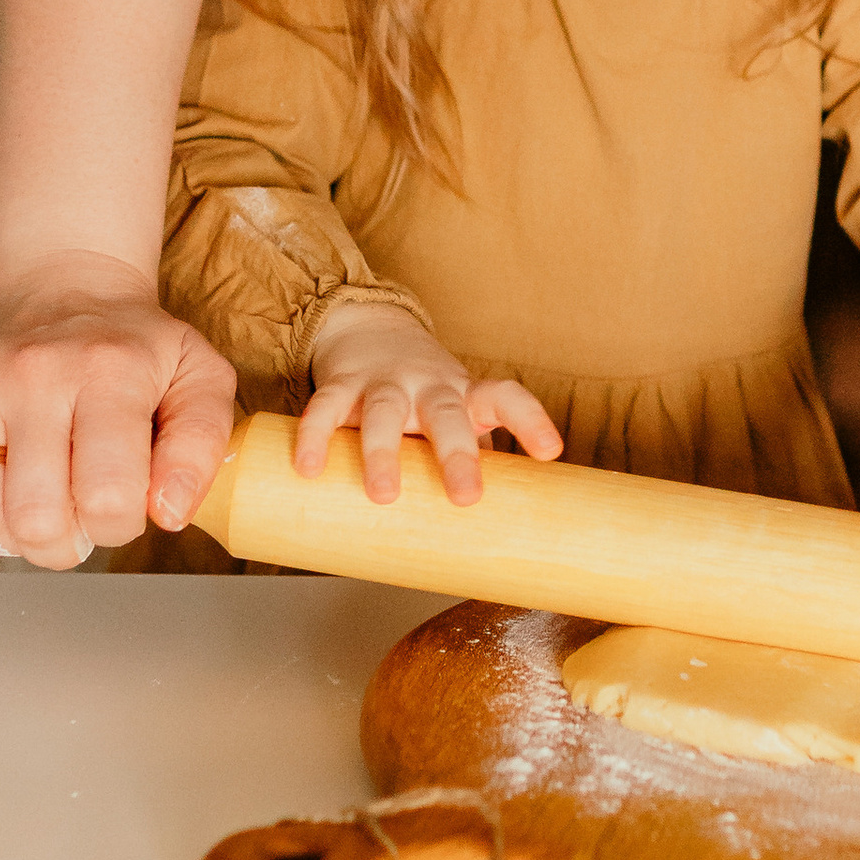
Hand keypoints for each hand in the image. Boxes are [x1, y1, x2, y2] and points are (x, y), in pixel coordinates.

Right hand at [0, 251, 239, 568]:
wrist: (58, 281)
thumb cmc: (132, 343)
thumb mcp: (198, 376)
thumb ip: (201, 446)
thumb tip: (168, 511)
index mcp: (108, 372)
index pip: (107, 497)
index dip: (120, 526)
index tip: (125, 505)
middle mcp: (32, 374)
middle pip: (35, 517)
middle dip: (66, 544)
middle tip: (80, 518)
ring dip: (14, 537)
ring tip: (42, 508)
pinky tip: (4, 495)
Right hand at [300, 304, 562, 504]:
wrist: (370, 327)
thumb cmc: (425, 392)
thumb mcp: (456, 414)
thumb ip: (472, 459)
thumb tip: (497, 532)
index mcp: (465, 394)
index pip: (506, 398)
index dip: (530, 421)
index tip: (550, 452)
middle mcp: (429, 385)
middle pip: (446, 413)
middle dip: (457, 454)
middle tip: (466, 496)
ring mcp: (384, 382)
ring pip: (385, 411)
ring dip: (383, 452)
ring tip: (382, 495)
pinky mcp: (342, 384)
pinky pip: (326, 408)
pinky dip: (315, 437)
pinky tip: (309, 469)